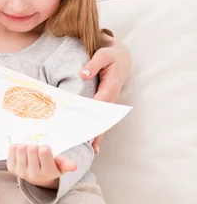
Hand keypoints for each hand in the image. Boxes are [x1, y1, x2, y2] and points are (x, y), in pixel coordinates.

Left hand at [7, 145, 76, 189]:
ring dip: (25, 146)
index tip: (45, 151)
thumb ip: (66, 163)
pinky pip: (12, 149)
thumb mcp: (60, 165)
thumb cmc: (50, 167)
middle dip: (35, 146)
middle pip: (31, 148)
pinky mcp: (11, 168)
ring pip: (20, 148)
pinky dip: (16, 147)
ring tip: (29, 152)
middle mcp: (33, 175)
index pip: (44, 150)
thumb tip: (74, 166)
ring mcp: (21, 172)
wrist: (37, 176)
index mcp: (48, 173)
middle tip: (37, 151)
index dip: (45, 147)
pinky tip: (22, 152)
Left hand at [79, 32, 131, 152]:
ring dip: (97, 133)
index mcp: (110, 86)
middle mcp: (111, 97)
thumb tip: (83, 74)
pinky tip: (93, 142)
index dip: (90, 113)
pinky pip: (102, 117)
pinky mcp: (107, 102)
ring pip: (104, 120)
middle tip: (85, 143)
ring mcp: (110, 101)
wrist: (122, 57)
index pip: (99, 103)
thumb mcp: (103, 55)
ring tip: (89, 149)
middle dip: (95, 130)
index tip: (81, 123)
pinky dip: (98, 129)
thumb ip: (93, 64)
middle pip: (103, 116)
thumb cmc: (111, 55)